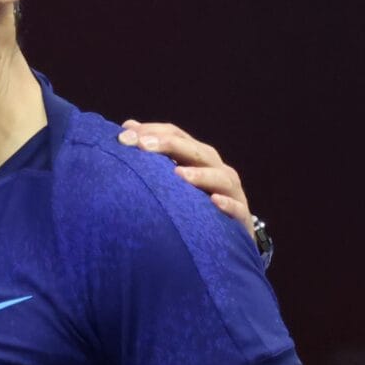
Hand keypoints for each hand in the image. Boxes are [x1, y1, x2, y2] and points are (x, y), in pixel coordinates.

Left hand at [120, 120, 250, 226]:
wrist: (226, 238)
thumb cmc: (194, 202)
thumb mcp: (172, 176)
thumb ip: (153, 153)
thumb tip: (127, 126)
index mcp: (198, 157)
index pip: (177, 135)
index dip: (152, 131)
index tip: (124, 137)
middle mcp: (216, 169)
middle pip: (196, 151)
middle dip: (170, 145)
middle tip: (143, 146)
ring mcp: (231, 192)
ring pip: (220, 178)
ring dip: (200, 175)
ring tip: (178, 174)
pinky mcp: (241, 218)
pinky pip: (237, 209)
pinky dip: (227, 204)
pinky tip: (214, 201)